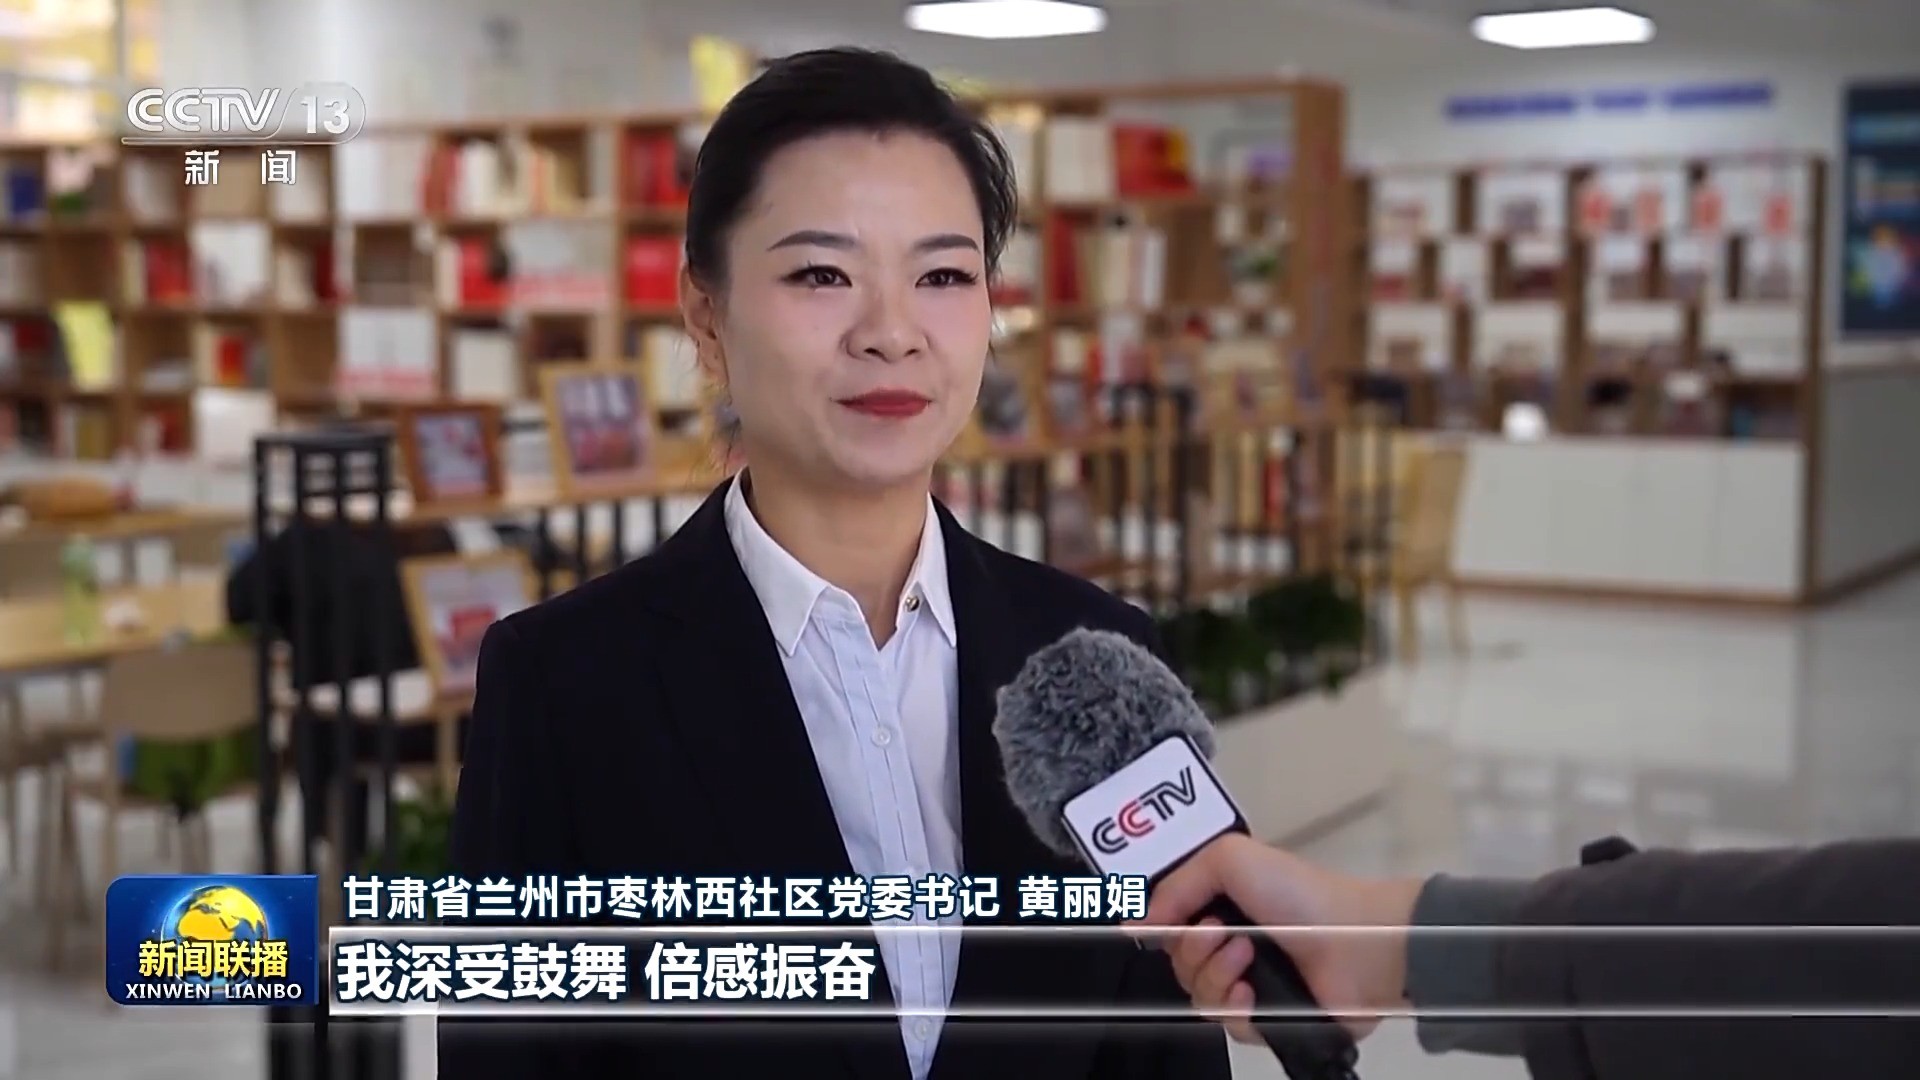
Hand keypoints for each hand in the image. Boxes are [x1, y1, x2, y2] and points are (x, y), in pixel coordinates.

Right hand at [1129, 833, 1423, 1044]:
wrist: (1357, 942)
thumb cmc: (1299, 894)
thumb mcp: (1230, 858)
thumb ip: (1176, 885)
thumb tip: (1139, 925)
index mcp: (1222, 907)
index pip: (1169, 927)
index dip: (1162, 928)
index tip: (1170, 922)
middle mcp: (1230, 946)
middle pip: (1178, 964)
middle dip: (1192, 949)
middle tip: (1222, 932)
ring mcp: (1249, 985)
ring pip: (1197, 996)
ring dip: (1214, 975)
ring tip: (1246, 957)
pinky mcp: (1267, 1021)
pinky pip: (1227, 1026)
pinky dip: (1235, 1008)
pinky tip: (1253, 992)